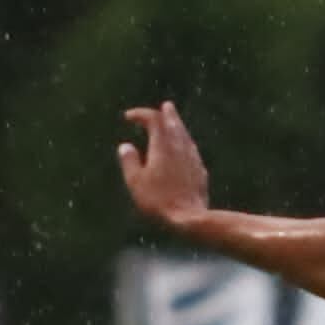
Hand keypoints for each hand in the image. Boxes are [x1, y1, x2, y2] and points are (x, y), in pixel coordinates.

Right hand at [118, 103, 209, 231]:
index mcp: (162, 145)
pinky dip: (185, 143)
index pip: (153, 119)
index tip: (128, 116)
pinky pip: (192, 150)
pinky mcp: (200, 170)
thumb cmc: (159, 201)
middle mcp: (180, 147)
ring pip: (186, 136)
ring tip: (175, 123)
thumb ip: (129, 162)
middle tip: (166, 106)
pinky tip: (185, 149)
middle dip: (168, 114)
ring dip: (178, 126)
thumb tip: (125, 146)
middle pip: (175, 123)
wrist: (189, 217)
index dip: (140, 114)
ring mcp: (192, 158)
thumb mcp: (136, 182)